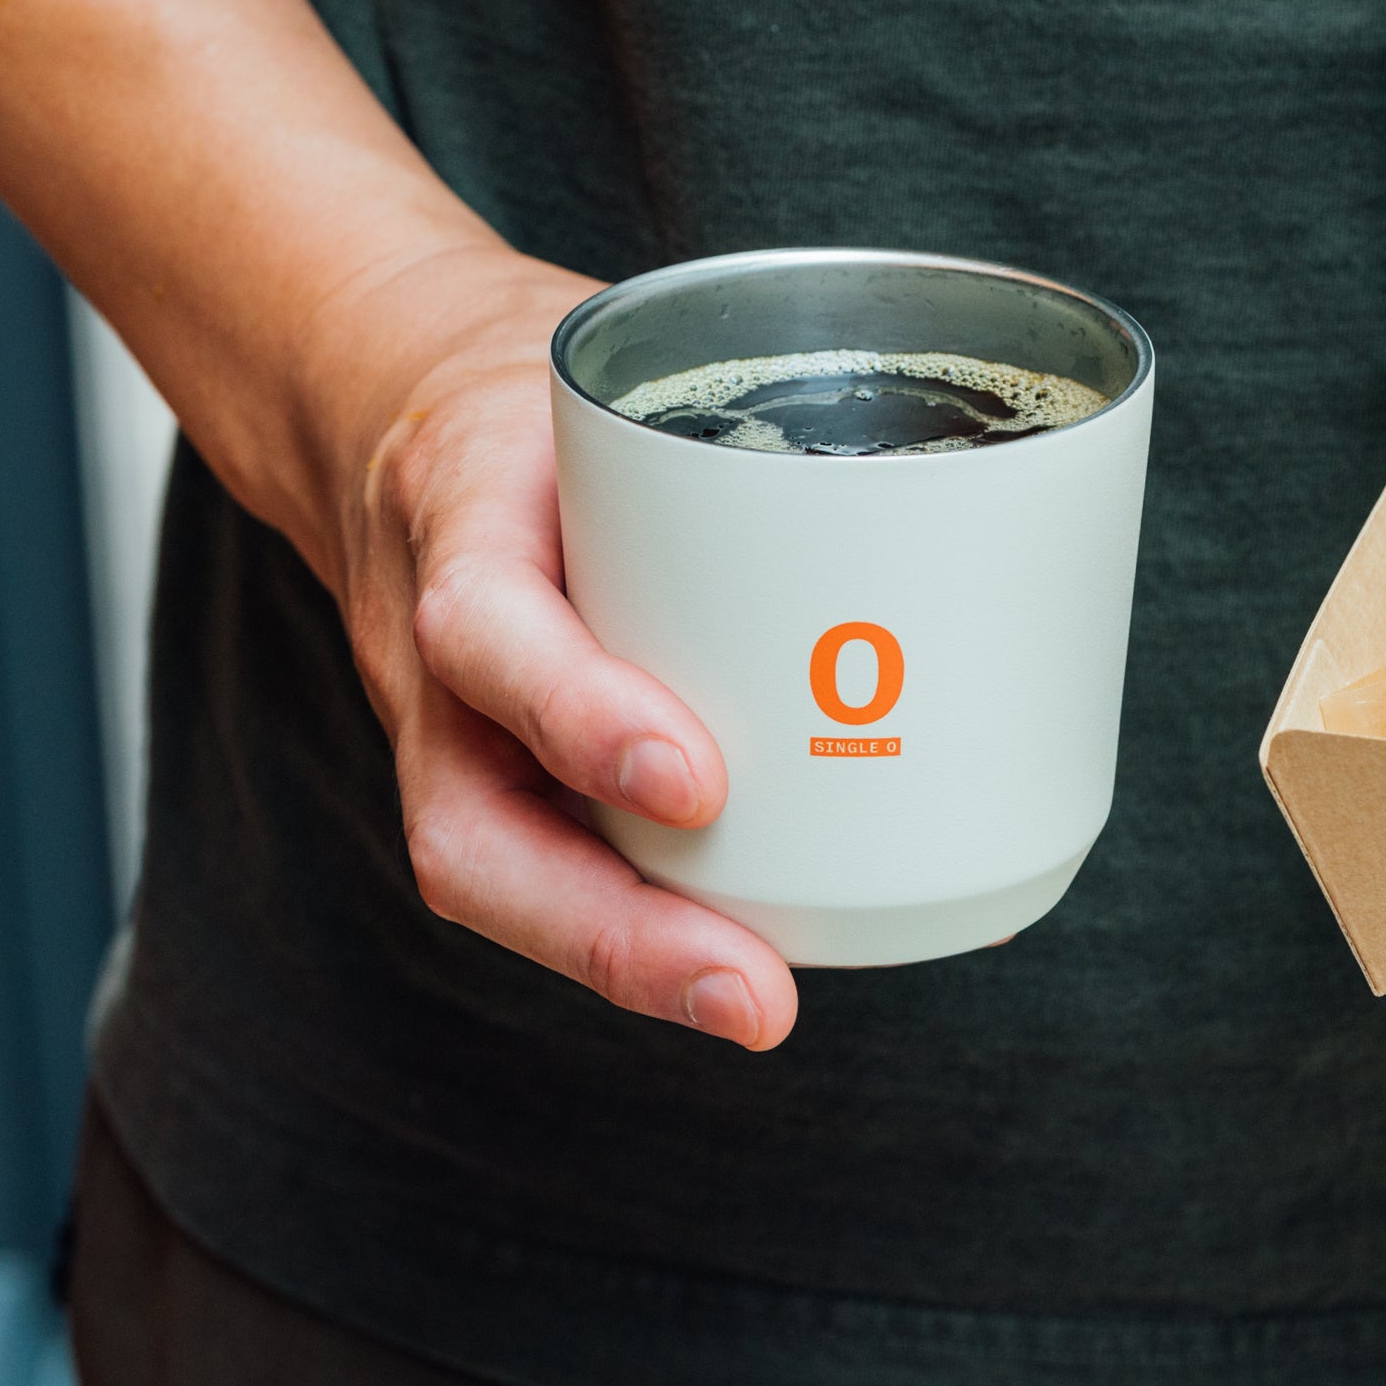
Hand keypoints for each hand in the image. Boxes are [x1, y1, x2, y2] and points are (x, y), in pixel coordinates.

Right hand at [299, 243, 801, 1048]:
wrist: (386, 402)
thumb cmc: (536, 403)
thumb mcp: (602, 378)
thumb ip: (733, 433)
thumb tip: (1000, 499)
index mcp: (461, 534)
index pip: (489, 633)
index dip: (583, 714)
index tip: (694, 778)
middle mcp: (436, 670)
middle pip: (475, 837)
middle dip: (614, 932)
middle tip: (757, 998)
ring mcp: (449, 741)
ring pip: (502, 878)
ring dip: (633, 957)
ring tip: (760, 1006)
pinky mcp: (490, 774)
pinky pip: (558, 861)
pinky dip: (653, 920)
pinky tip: (769, 962)